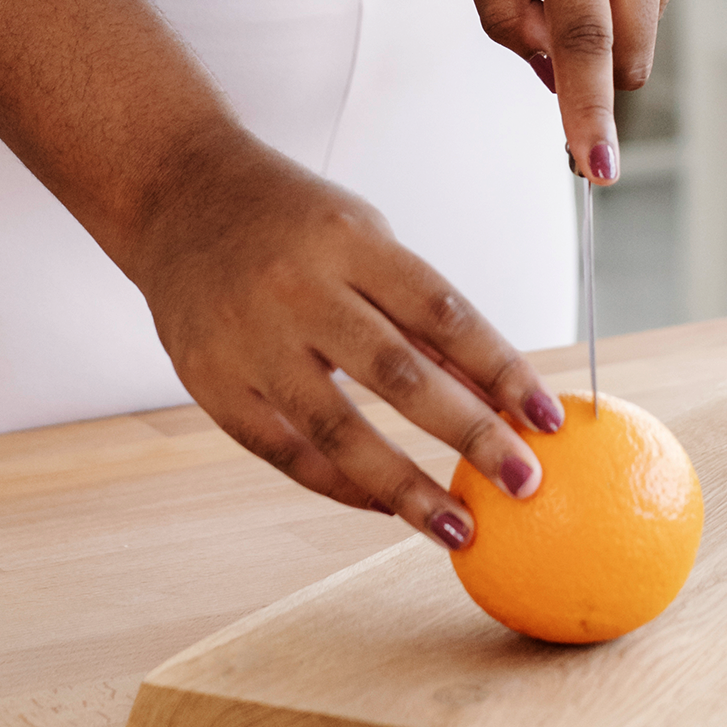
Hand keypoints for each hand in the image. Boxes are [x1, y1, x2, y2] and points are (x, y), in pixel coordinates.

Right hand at [127, 130, 565, 548]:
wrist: (176, 197)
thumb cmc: (287, 216)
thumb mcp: (361, 235)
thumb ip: (417, 313)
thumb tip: (494, 392)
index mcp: (347, 240)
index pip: (442, 312)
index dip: (502, 368)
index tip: (550, 418)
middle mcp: (297, 288)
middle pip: (398, 374)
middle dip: (470, 433)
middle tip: (526, 483)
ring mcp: (248, 338)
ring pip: (336, 428)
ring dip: (405, 487)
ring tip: (458, 528)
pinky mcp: (210, 380)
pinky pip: (282, 449)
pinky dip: (338, 484)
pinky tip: (384, 507)